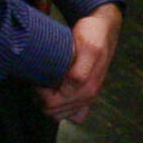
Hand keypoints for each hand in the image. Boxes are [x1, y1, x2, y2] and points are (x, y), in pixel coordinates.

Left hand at [38, 2, 122, 123]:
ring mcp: (88, 97)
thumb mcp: (87, 48)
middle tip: (39, 80)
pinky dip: (62, 108)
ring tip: (45, 85)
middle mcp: (88, 96)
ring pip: (61, 114)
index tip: (38, 77)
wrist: (103, 28)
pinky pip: (73, 114)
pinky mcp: (87, 94)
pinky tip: (57, 93)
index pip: (54, 104)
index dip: (41, 93)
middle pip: (55, 112)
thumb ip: (79, 72)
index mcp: (87, 87)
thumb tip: (67, 91)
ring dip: (50, 104)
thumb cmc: (93, 35)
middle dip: (43, 99)